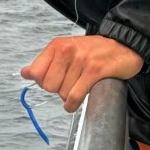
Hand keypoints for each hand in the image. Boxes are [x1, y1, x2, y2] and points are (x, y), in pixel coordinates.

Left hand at [20, 35, 142, 112]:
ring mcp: (81, 60)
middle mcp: (67, 51)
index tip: (54, 81)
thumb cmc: (95, 51)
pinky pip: (75, 95)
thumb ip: (46, 62)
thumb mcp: (67, 51)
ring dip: (69, 97)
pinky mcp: (95, 71)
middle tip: (70, 85)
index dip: (43, 82)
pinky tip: (75, 103)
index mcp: (57, 45)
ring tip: (80, 87)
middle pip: (49, 86)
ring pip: (63, 92)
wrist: (125, 45)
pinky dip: (73, 104)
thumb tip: (25, 73)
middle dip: (58, 90)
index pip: (36, 72)